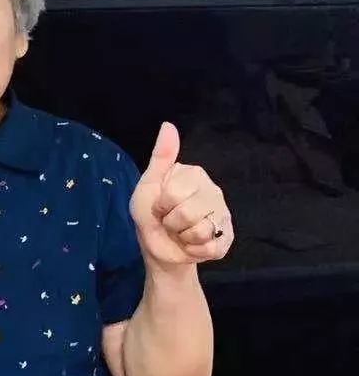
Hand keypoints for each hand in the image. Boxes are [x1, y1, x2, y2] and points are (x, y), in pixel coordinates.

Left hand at [130, 122, 233, 269]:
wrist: (158, 248)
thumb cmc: (151, 215)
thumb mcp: (148, 185)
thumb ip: (161, 157)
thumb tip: (168, 125)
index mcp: (194, 175)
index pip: (174, 194)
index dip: (161, 205)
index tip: (160, 206)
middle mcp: (213, 191)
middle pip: (187, 212)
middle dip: (172, 223)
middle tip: (170, 221)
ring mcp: (223, 214)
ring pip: (201, 230)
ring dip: (183, 237)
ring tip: (182, 232)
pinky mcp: (227, 238)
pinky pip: (211, 247)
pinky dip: (195, 250)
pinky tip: (192, 244)